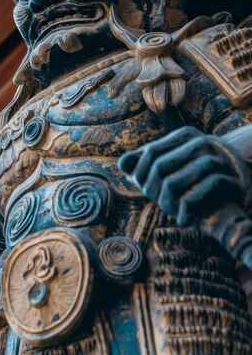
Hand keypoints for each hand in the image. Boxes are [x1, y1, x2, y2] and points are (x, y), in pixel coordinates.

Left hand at [118, 126, 250, 227]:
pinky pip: (203, 190)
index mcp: (185, 135)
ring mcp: (219, 159)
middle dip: (153, 189)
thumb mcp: (170, 169)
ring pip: (178, 179)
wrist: (230, 193)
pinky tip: (182, 219)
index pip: (151, 152)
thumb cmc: (192, 179)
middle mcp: (202, 143)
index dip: (141, 173)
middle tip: (156, 203)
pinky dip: (188, 207)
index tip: (144, 189)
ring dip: (168, 201)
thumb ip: (145, 163)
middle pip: (160, 166)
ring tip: (168, 211)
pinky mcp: (232, 180)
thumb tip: (122, 163)